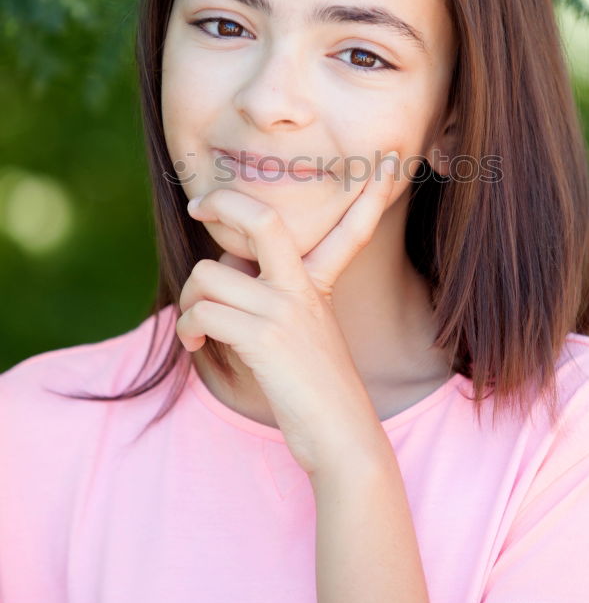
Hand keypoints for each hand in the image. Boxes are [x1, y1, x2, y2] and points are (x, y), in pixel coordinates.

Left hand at [176, 152, 398, 478]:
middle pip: (263, 220)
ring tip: (197, 324)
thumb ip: (272, 296)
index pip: (352, 230)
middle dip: (224, 202)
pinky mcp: (265, 337)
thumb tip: (221, 272)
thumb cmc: (314, 390)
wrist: (342, 437)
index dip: (371, 196)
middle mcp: (304, 289)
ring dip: (190, 299)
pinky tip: (197, 346)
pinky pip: (203, 311)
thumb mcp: (305, 334)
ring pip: (209, 274)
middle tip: (198, 207)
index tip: (385, 166)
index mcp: (320, 284)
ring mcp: (286, 310)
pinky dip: (189, 328)